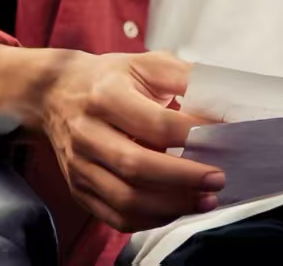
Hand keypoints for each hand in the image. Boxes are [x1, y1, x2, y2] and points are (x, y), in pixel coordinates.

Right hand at [35, 51, 223, 231]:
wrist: (55, 92)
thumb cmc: (110, 79)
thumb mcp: (146, 64)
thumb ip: (186, 80)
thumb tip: (226, 109)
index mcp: (105, 94)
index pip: (155, 123)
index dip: (195, 135)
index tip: (227, 139)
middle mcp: (86, 131)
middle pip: (136, 166)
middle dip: (185, 178)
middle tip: (218, 178)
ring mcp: (79, 165)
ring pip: (126, 198)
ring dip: (172, 205)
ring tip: (205, 199)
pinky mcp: (79, 188)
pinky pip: (117, 216)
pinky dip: (152, 219)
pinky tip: (175, 208)